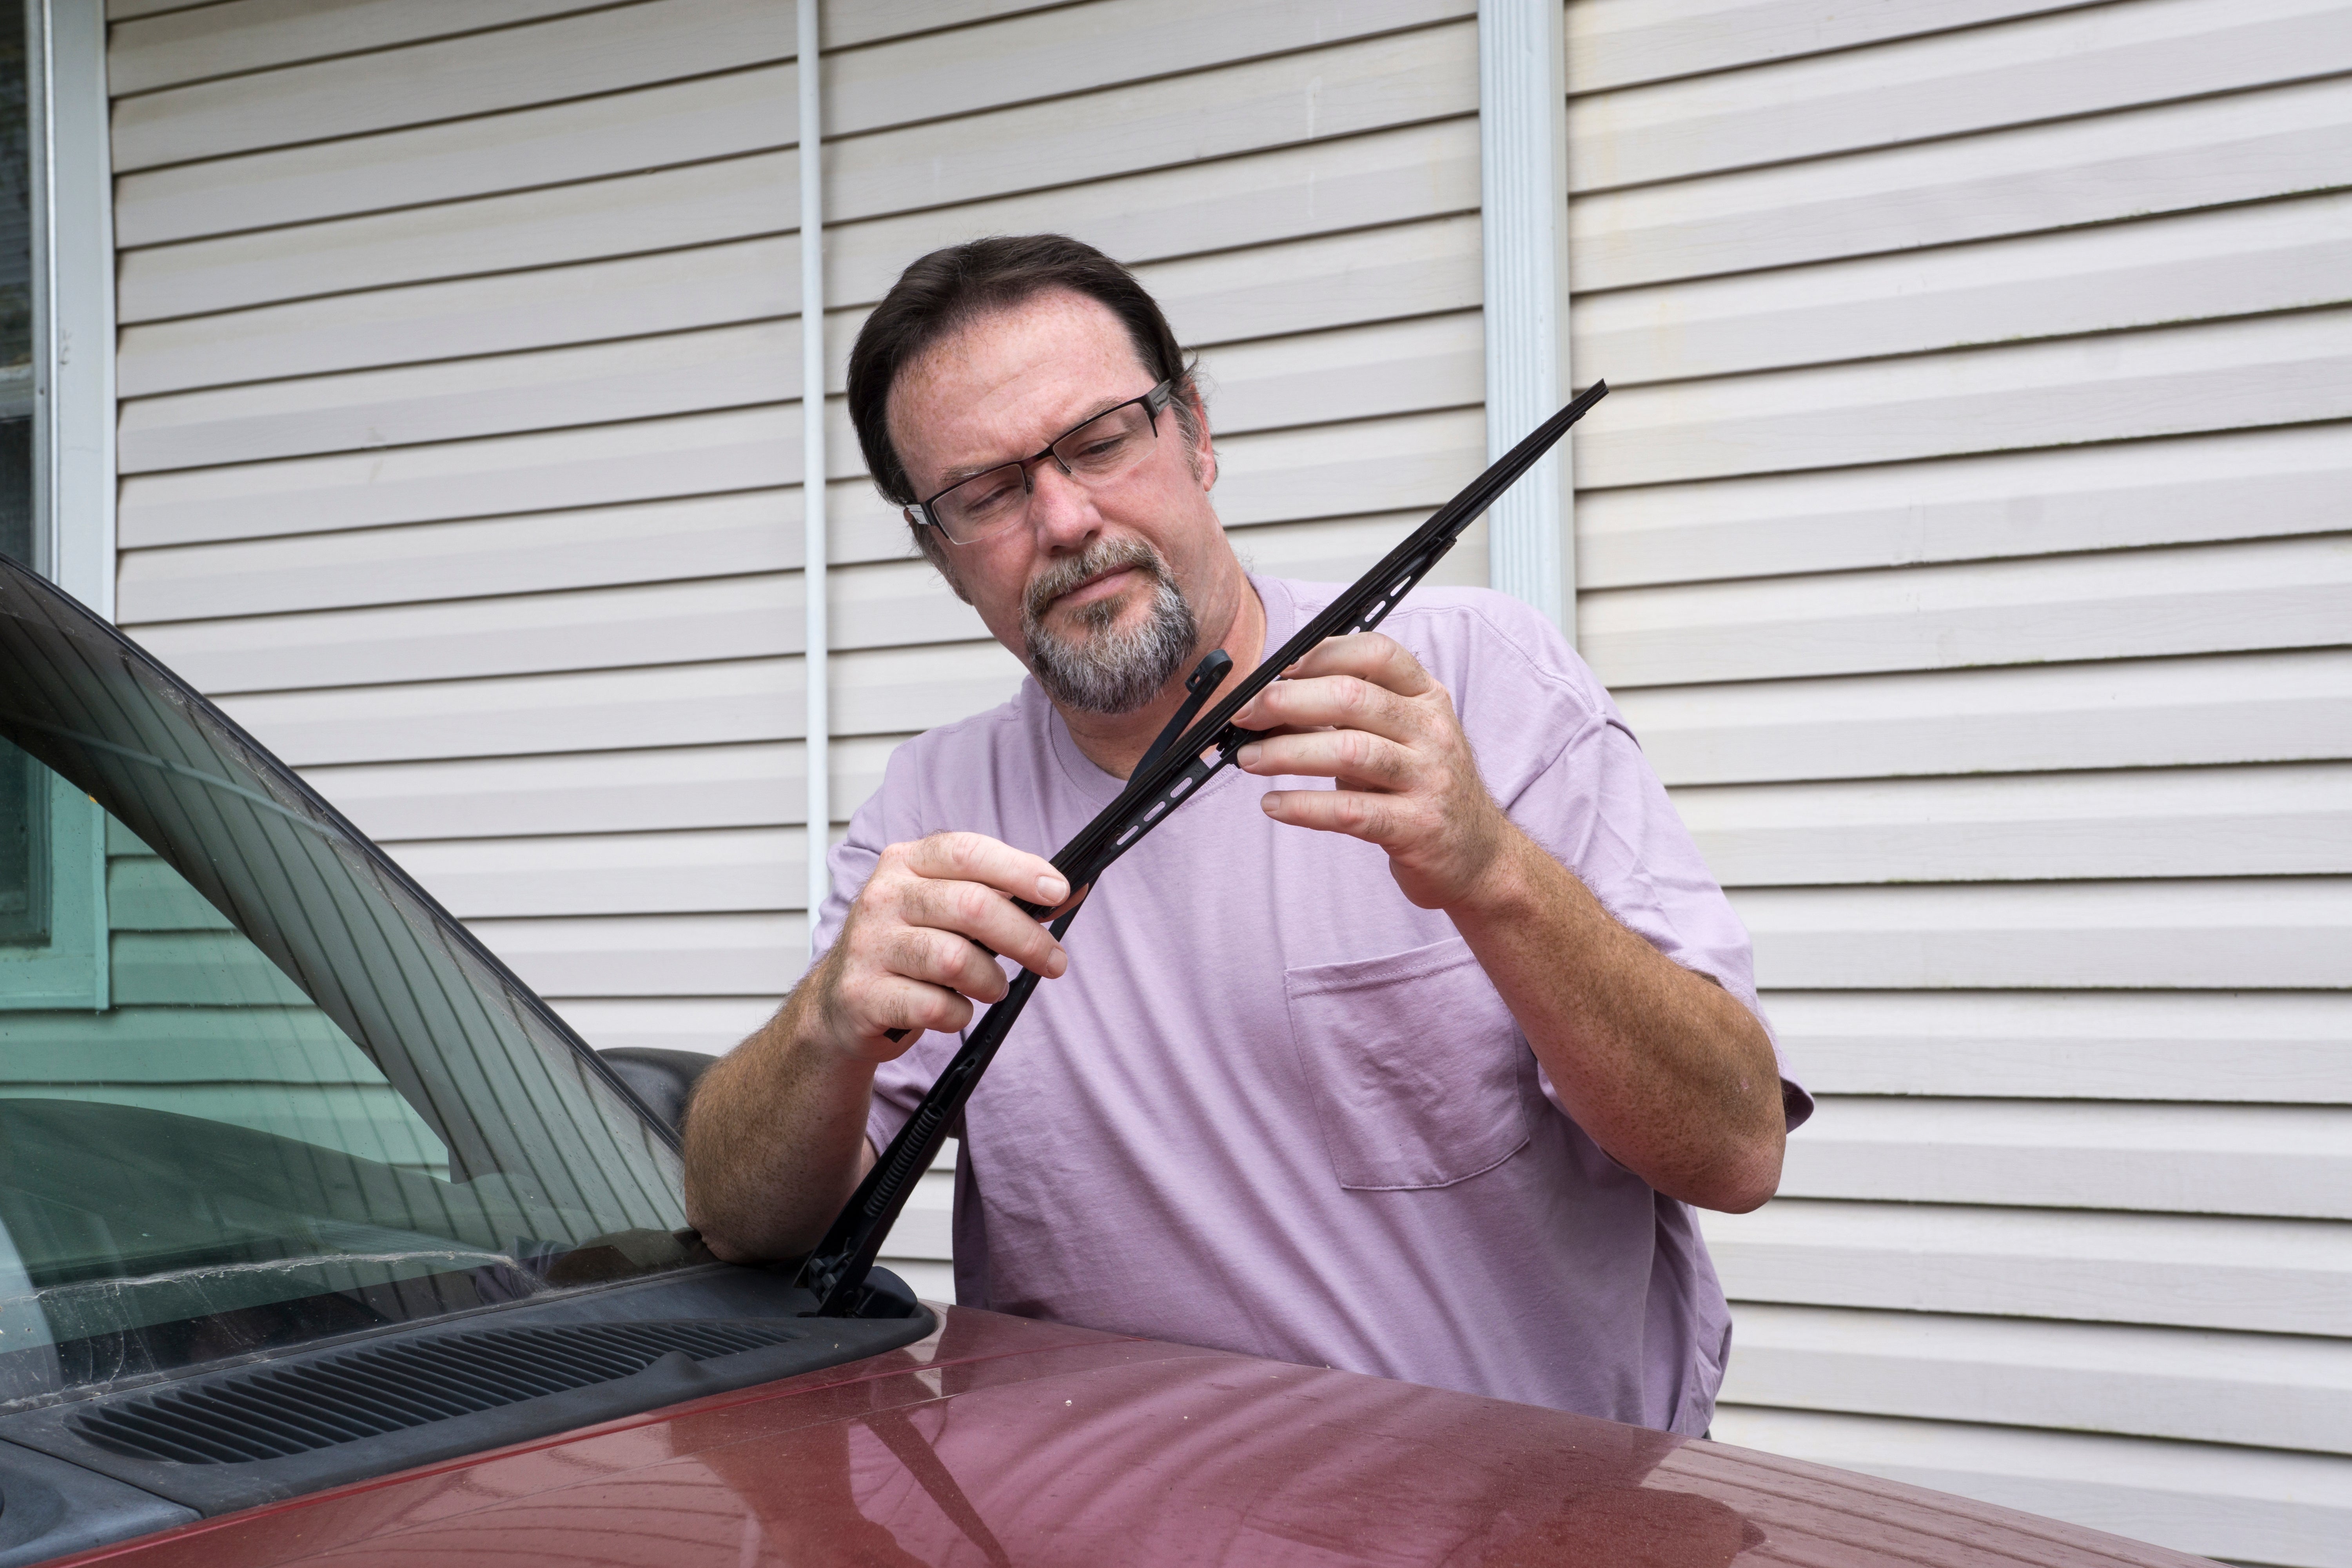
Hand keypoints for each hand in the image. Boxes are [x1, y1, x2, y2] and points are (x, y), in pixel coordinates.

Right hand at [811, 832, 1069, 1059]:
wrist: (840, 1002)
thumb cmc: (908, 949)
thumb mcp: (947, 909)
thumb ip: (1002, 896)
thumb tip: (1069, 890)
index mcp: (906, 862)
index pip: (969, 851)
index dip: (1020, 869)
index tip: (1059, 891)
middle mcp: (883, 896)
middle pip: (972, 905)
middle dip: (1026, 937)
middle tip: (1053, 961)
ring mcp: (870, 945)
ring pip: (955, 959)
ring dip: (991, 980)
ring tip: (992, 987)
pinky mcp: (863, 995)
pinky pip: (934, 1006)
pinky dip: (958, 1013)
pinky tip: (953, 1009)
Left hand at [1230, 633, 1509, 909]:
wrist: (1480, 858)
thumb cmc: (1424, 789)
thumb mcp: (1402, 738)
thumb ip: (1352, 714)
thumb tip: (1271, 701)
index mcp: (1427, 698)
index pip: (1376, 654)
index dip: (1321, 654)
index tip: (1276, 668)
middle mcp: (1432, 731)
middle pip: (1352, 697)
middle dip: (1287, 701)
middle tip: (1245, 716)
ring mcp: (1430, 779)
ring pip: (1348, 750)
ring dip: (1286, 752)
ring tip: (1248, 760)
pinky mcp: (1417, 828)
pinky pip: (1351, 811)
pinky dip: (1304, 806)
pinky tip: (1273, 806)